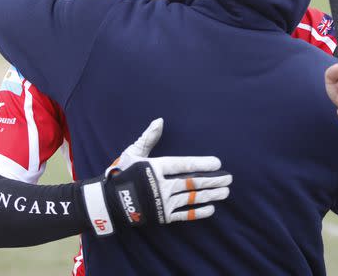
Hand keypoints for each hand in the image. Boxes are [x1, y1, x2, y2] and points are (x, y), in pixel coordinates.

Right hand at [79, 118, 231, 236]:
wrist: (109, 202)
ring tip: (225, 192)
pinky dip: (198, 212)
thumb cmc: (123, 172)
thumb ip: (148, 137)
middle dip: (212, 180)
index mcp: (155, 168)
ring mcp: (162, 202)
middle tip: (229, 178)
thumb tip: (160, 120)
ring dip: (210, 195)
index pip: (182, 165)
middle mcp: (160, 186)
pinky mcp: (162, 216)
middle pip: (192, 183)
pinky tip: (211, 209)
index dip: (201, 164)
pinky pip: (184, 215)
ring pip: (191, 198)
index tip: (217, 163)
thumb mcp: (133, 152)